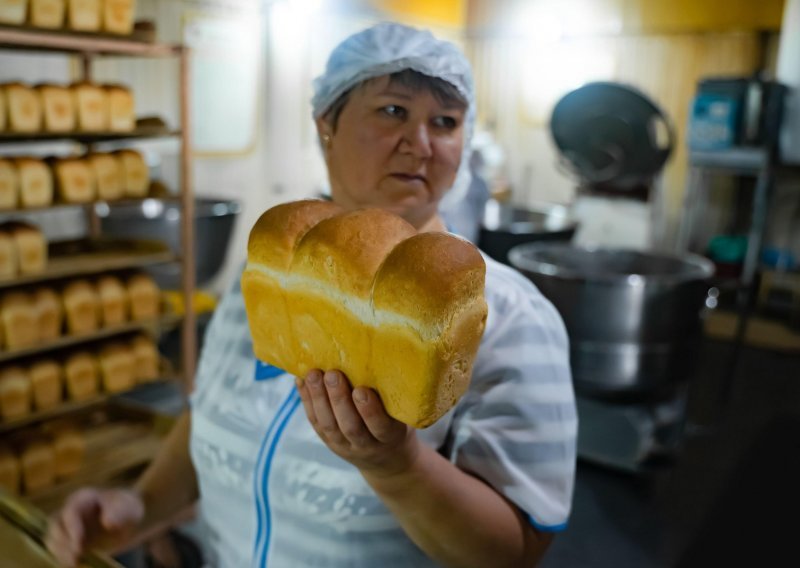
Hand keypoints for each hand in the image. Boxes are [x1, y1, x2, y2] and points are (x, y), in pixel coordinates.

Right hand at [45, 487, 143, 566]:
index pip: (70, 512)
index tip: (79, 546)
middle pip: (55, 526)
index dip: (72, 529)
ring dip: (60, 552)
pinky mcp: (68, 541)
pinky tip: (75, 565)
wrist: (128, 520)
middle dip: (62, 543)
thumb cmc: (128, 508)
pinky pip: (59, 550)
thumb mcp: (128, 508)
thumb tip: (107, 522)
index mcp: (83, 498)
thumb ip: (118, 512)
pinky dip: (63, 558)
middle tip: (76, 557)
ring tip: (75, 563)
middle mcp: (70, 511)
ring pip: (53, 539)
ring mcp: (67, 527)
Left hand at [297, 369, 419, 476]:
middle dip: (339, 400)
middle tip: (333, 374)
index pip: (380, 427)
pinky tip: (301, 381)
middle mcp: (366, 445)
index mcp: (390, 437)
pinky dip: (307, 401)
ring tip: (314, 375)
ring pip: (329, 425)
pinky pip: (316, 423)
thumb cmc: (397, 424)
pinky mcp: (328, 441)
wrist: (386, 460)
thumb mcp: (403, 415)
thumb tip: (382, 359)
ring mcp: (344, 446)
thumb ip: (394, 397)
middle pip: (350, 426)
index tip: (362, 390)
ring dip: (319, 399)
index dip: (370, 410)